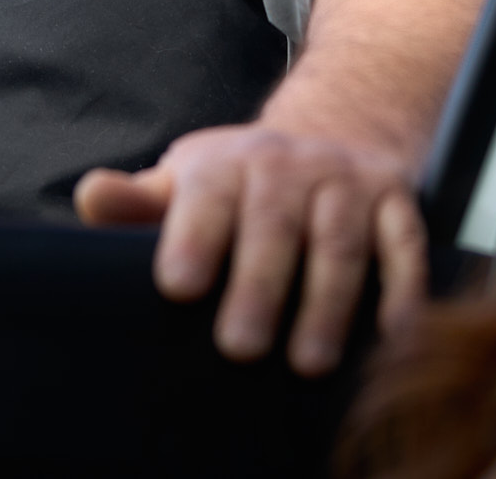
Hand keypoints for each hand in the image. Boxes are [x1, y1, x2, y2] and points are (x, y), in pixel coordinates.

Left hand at [74, 123, 427, 375]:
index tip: (177, 286)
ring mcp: (346, 181)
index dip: (192, 237)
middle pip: (274, 224)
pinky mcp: (395, 200)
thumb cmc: (238, 187)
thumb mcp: (184, 184)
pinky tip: (392, 335)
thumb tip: (91, 196)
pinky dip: (403, 288)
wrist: (331, 134)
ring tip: (309, 362)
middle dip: (258, 285)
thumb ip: (138, 202)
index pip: (206, 195)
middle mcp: (289, 165)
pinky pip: (404, 244)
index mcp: (226, 164)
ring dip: (328, 302)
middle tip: (239, 346)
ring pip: (339, 240)